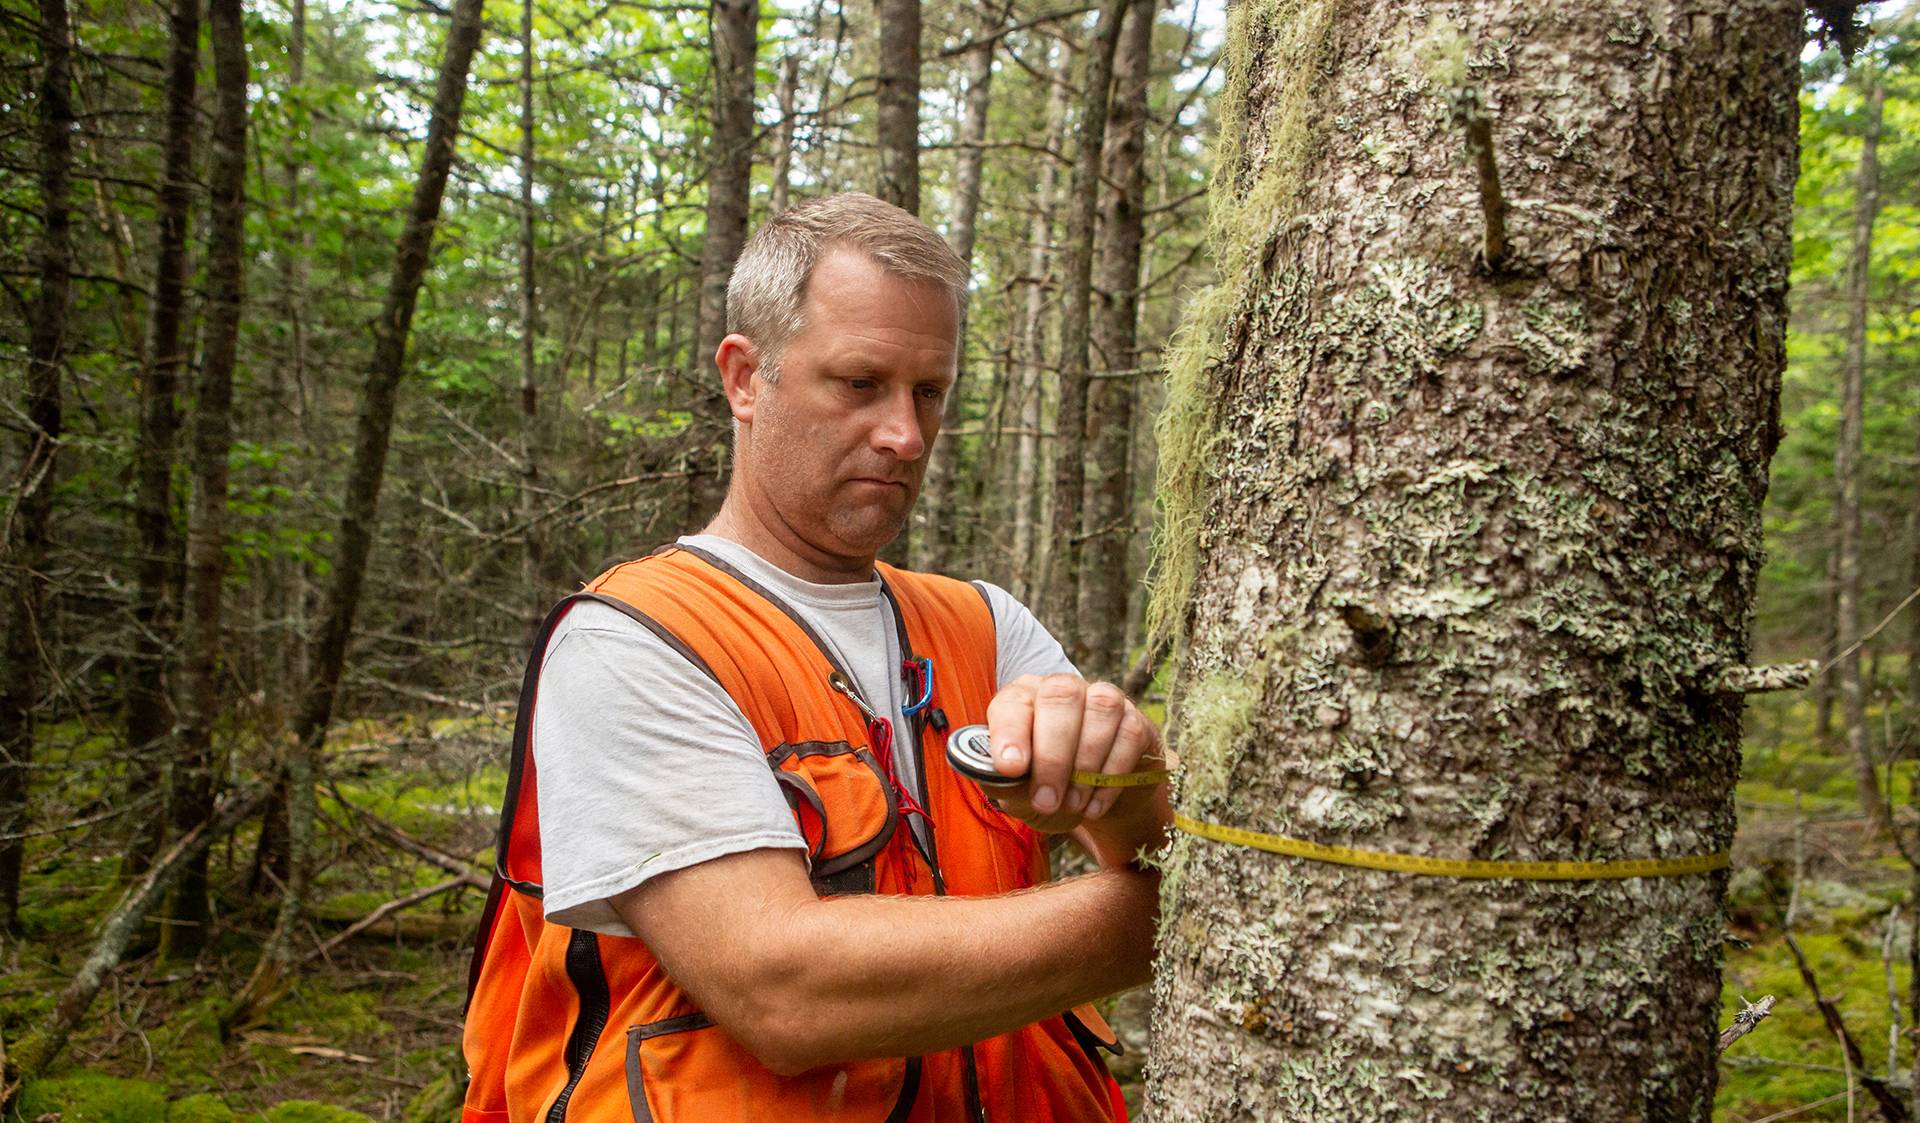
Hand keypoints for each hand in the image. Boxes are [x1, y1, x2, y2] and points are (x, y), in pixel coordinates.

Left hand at [982, 674, 1169, 860]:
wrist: (1098, 800)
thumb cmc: (1050, 788)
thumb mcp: (1021, 793)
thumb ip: (1005, 784)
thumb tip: (992, 778)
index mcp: (1025, 698)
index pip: (1014, 701)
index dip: (1011, 731)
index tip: (1010, 768)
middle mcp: (1064, 688)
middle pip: (1061, 696)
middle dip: (1052, 754)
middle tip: (1046, 800)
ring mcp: (1104, 699)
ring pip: (1101, 709)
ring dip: (1085, 764)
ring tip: (1072, 805)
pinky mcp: (1136, 720)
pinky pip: (1130, 734)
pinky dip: (1112, 775)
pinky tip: (1095, 805)